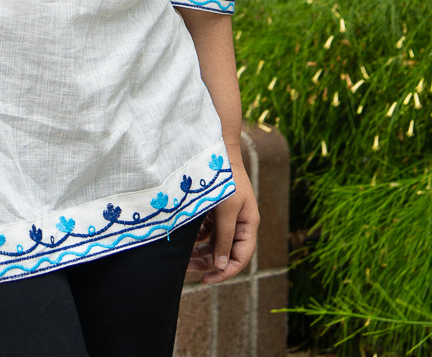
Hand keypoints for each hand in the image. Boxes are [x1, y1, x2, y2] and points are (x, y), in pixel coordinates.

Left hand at [188, 143, 258, 283]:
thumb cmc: (225, 180)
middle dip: (207, 262)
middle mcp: (240, 224)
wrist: (216, 151)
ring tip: (182, 257)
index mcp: (249, 225)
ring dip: (199, 252)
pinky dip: (196, 238)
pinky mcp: (215, 211)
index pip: (240, 258)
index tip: (205, 280)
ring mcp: (227, 218)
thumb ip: (224, 238)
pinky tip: (185, 239)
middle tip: (185, 267)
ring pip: (214, 244)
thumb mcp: (226, 211)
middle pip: (225, 253)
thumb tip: (222, 265)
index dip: (224, 272)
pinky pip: (206, 232)